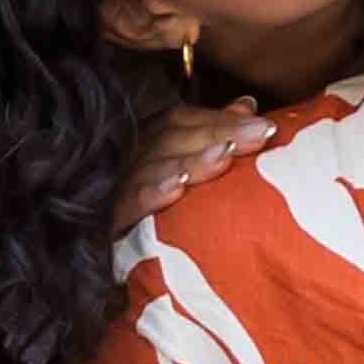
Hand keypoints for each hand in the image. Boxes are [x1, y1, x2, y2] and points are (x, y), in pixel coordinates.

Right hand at [112, 100, 277, 233]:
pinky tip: (177, 190)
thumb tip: (247, 106)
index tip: (266, 126)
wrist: (97, 257)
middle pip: (170, 137)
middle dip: (218, 134)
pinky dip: (151, 194)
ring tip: (226, 157)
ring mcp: (113, 186)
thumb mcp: (185, 168)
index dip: (222, 119)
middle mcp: (127, 157)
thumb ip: (214, 134)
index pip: (181, 119)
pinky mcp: (106, 219)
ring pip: (153, 167)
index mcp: (144, 141)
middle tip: (259, 135)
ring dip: (191, 161)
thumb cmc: (152, 206)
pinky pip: (126, 204)